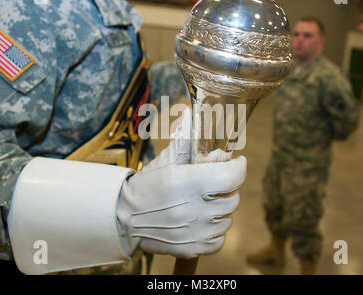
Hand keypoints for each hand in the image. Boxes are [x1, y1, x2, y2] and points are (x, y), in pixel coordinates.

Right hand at [116, 108, 246, 258]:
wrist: (124, 218)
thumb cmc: (147, 186)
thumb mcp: (166, 160)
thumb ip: (187, 141)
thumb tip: (194, 114)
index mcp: (190, 183)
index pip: (232, 176)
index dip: (238, 167)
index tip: (236, 162)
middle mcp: (196, 209)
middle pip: (232, 197)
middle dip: (225, 187)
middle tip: (210, 183)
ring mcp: (196, 232)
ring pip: (227, 218)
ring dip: (219, 209)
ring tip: (201, 203)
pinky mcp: (193, 248)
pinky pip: (219, 239)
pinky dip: (214, 230)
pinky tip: (200, 220)